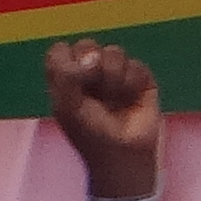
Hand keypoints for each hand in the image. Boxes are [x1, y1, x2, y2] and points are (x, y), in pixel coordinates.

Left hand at [43, 41, 163, 192]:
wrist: (123, 155)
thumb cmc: (90, 135)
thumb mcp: (68, 107)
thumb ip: (68, 76)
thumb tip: (92, 57)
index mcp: (66, 80)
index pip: (60, 50)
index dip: (65, 57)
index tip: (71, 76)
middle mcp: (89, 74)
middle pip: (87, 44)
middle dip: (91, 62)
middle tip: (94, 84)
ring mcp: (115, 75)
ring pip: (114, 51)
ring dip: (113, 76)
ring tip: (114, 98)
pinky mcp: (140, 80)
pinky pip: (136, 65)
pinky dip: (132, 82)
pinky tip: (131, 99)